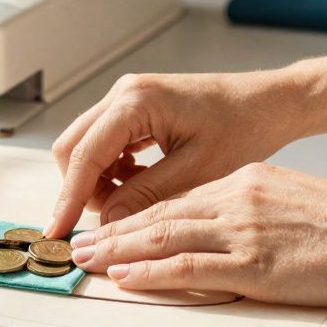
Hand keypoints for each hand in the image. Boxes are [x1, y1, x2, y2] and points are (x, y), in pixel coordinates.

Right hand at [45, 71, 313, 237]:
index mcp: (136, 102)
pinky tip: (141, 183)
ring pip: (87, 146)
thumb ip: (146, 196)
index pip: (83, 155)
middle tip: (101, 224)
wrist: (269, 103)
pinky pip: (106, 142)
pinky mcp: (136, 108)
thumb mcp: (196, 172)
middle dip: (80, 189)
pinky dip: (113, 169)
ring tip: (132, 201)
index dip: (68, 198)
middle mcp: (124, 93)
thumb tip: (107, 223)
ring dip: (98, 180)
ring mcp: (127, 98)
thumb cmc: (243, 128)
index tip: (57, 232)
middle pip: (73, 147)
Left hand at [68, 163, 326, 307]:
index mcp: (245, 183)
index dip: (136, 214)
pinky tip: (126, 277)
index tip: (108, 224)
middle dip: (113, 230)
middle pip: (159, 215)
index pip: (177, 199)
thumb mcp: (292, 200)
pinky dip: (152, 274)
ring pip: (164, 238)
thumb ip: (252, 211)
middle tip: (79, 242)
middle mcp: (236, 200)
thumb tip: (223, 231)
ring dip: (119, 251)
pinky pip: (190, 268)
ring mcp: (242, 231)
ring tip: (87, 259)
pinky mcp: (254, 264)